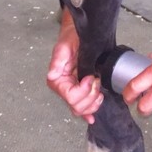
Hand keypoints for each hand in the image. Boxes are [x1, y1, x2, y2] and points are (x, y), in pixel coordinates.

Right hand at [47, 9, 102, 123]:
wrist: (80, 34)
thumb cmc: (72, 39)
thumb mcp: (64, 47)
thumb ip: (57, 61)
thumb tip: (52, 74)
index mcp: (57, 80)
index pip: (70, 96)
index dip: (83, 90)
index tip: (90, 77)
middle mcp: (64, 88)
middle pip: (76, 106)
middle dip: (90, 97)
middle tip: (96, 81)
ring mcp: (73, 91)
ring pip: (81, 109)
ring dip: (93, 103)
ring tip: (98, 91)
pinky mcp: (81, 92)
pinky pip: (83, 108)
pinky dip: (89, 112)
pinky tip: (92, 116)